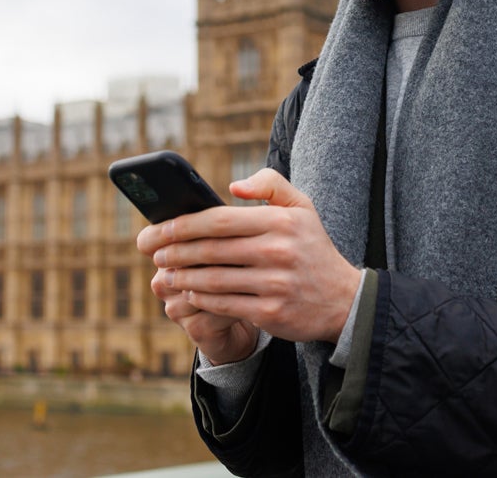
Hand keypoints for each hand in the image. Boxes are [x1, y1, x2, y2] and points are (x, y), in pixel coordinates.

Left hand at [137, 168, 362, 357]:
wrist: (344, 300)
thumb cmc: (312, 248)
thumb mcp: (302, 206)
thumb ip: (270, 184)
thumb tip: (233, 186)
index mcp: (280, 222)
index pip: (219, 219)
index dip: (183, 224)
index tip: (159, 228)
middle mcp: (277, 251)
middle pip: (210, 250)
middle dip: (174, 251)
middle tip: (153, 252)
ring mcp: (274, 284)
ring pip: (212, 280)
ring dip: (181, 277)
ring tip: (164, 274)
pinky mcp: (270, 312)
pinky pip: (223, 304)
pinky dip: (200, 299)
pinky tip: (187, 292)